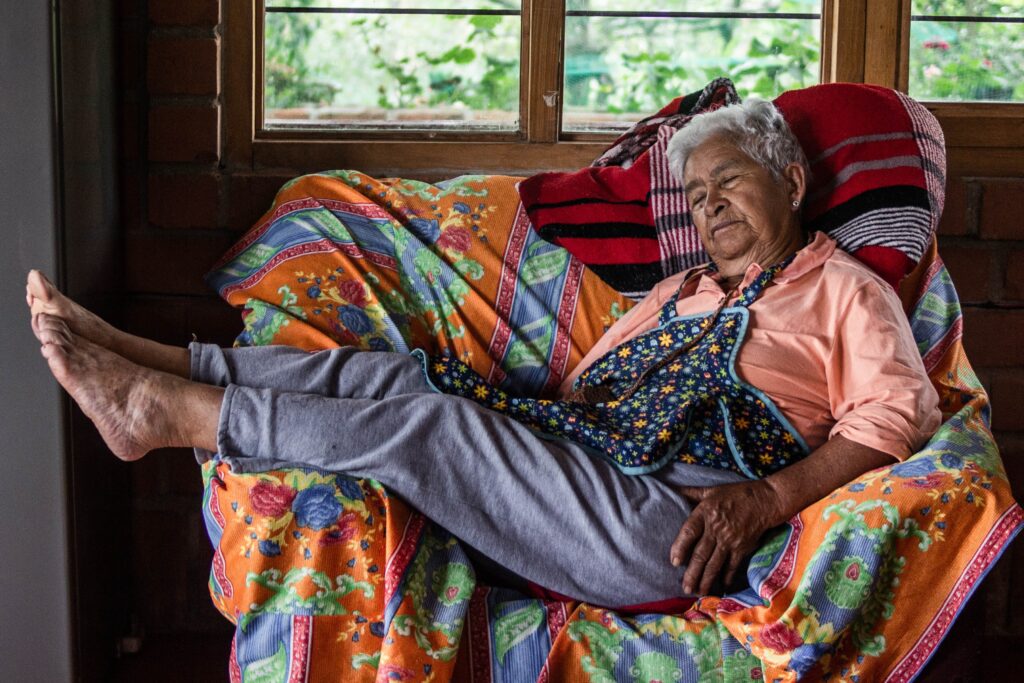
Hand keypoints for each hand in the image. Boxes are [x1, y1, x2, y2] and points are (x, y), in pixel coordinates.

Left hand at [670, 480, 784, 594]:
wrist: (764, 500)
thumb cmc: (735, 494)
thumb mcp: (710, 490)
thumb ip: (690, 493)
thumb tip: (670, 489)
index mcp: (705, 512)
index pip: (689, 532)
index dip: (680, 547)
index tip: (674, 562)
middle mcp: (716, 528)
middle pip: (701, 554)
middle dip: (692, 573)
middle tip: (685, 588)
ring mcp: (730, 539)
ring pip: (715, 563)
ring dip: (706, 579)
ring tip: (698, 592)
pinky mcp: (743, 547)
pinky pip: (732, 565)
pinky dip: (727, 576)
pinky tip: (722, 586)